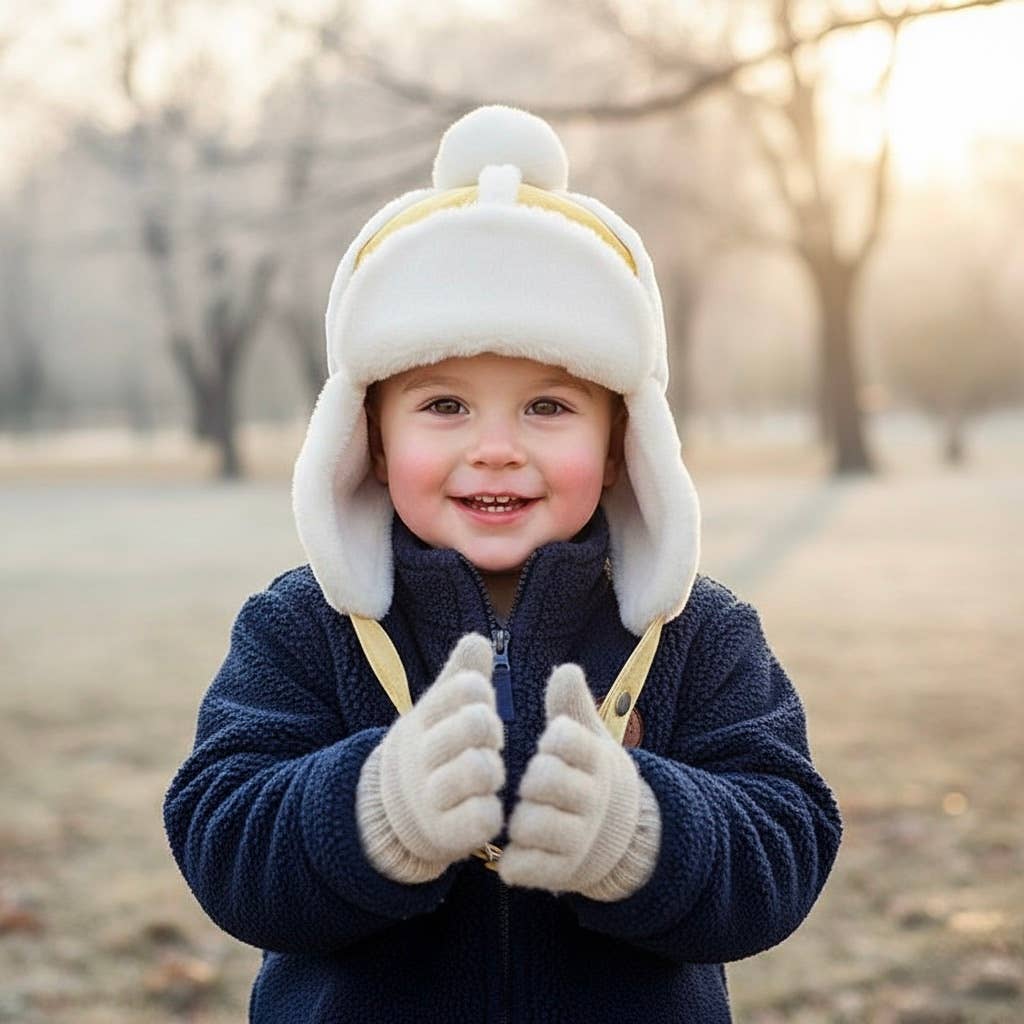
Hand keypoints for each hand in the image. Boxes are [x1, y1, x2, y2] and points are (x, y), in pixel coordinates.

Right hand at [357, 633, 504, 880]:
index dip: (479, 691)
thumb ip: (460, 676)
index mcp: (423, 718)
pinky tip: (483, 805)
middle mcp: (423, 755)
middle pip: (476, 724)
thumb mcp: (438, 709)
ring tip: (486, 773)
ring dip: (492, 769)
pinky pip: (483, 817)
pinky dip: (491, 811)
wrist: (391, 812)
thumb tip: (478, 638)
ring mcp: (432, 796)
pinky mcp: (446, 834)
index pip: (466, 686)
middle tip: (488, 740)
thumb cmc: (431, 748)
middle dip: (490, 729)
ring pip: (480, 769)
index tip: (477, 702)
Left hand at [498, 663, 652, 896]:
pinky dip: (515, 860)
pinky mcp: (563, 873)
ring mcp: (578, 839)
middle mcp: (591, 800)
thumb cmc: (589, 776)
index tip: (553, 743)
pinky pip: (525, 866)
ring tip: (525, 817)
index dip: (552, 738)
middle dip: (531, 779)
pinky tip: (519, 850)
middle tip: (534, 784)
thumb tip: (566, 668)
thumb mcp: (588, 738)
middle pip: (543, 778)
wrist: (623, 837)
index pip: (564, 737)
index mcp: (596, 761)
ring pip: (529, 823)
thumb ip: (573, 705)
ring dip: (519, 820)